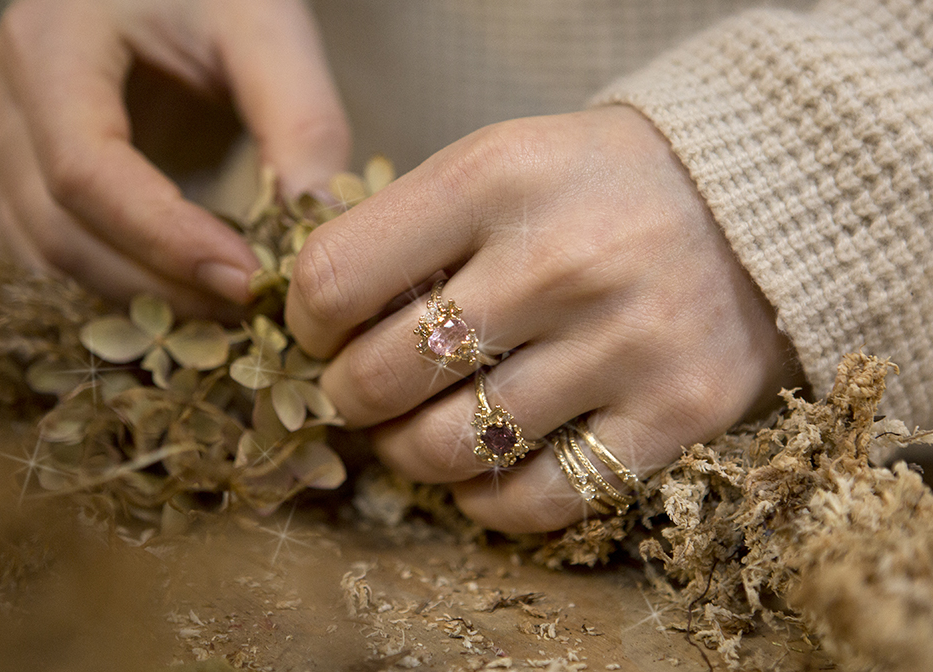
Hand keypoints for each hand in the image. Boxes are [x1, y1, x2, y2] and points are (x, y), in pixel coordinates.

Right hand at [0, 0, 349, 317]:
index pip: (86, 170)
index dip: (163, 240)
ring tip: (221, 309)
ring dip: (133, 300)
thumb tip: (319, 224)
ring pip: (43, 257)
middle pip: (58, 229)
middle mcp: (0, 94)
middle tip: (246, 309)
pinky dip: (111, 287)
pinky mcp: (13, 172)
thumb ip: (299, 119)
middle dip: (156, 287)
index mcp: (51, 42)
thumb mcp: (264, 29)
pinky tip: (179, 294)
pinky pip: (44, 255)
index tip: (245, 279)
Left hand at [286, 106, 803, 533]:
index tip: (322, 333)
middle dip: (348, 399)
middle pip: (383, 377)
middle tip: (362, 392)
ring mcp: (626, 343)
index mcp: (495, 179)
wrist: (748, 201)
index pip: (335, 277)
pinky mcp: (678, 412)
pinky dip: (487, 503)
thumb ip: (406, 231)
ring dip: (409, 455)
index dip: (305, 322)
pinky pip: (540, 500)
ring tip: (415, 432)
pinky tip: (482, 475)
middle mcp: (560, 260)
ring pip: (452, 449)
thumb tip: (318, 323)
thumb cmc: (593, 186)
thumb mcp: (497, 163)